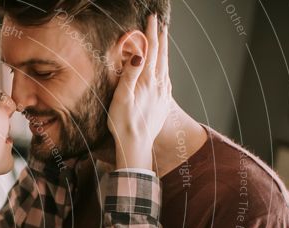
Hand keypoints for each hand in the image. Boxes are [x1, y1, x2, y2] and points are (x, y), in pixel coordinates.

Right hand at [107, 14, 171, 169]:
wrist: (136, 146)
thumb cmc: (123, 124)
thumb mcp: (121, 98)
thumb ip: (131, 74)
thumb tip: (139, 53)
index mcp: (147, 81)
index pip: (150, 51)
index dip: (150, 34)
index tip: (151, 19)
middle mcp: (159, 85)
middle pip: (161, 56)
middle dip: (160, 39)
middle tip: (160, 24)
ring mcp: (163, 95)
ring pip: (166, 67)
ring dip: (164, 52)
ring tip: (162, 41)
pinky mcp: (163, 104)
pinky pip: (167, 80)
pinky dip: (165, 68)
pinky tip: (164, 69)